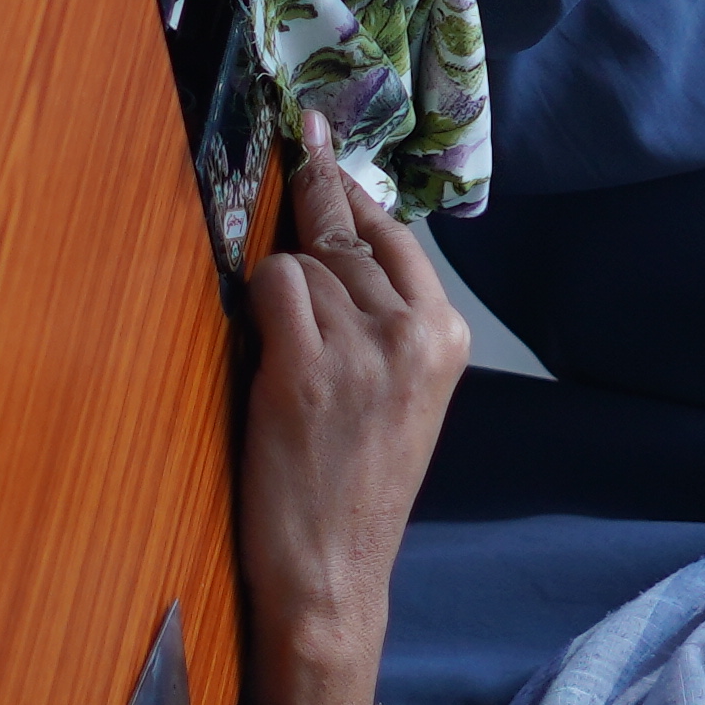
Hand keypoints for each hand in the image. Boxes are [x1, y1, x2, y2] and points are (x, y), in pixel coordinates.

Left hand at [234, 114, 471, 704]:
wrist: (335, 573)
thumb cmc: (359, 486)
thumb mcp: (406, 395)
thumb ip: (386, 322)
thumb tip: (339, 245)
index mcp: (446, 337)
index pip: (396, 235)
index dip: (353, 186)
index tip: (324, 137)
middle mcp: (414, 332)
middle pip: (345, 235)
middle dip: (314, 198)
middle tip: (298, 131)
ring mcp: (361, 349)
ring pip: (301, 262)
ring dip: (277, 289)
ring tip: (282, 345)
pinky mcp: (304, 369)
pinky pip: (271, 288)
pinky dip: (258, 304)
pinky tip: (265, 345)